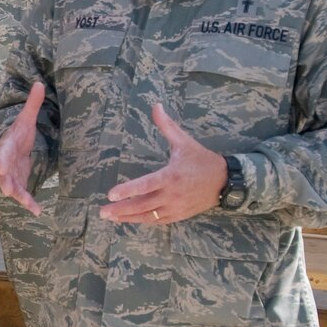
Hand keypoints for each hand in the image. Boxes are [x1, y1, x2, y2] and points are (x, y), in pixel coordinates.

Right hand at [0, 81, 45, 214]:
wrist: (15, 145)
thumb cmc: (19, 132)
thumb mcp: (26, 118)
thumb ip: (33, 103)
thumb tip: (40, 83)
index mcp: (6, 146)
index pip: (2, 153)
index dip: (2, 160)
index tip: (2, 167)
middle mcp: (5, 163)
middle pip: (3, 174)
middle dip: (6, 182)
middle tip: (9, 191)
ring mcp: (11, 175)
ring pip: (12, 187)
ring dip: (19, 196)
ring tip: (28, 205)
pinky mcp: (18, 183)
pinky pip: (22, 194)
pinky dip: (29, 202)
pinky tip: (38, 211)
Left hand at [100, 103, 229, 225]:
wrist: (224, 181)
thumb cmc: (201, 160)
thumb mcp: (184, 141)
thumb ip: (167, 126)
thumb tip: (156, 106)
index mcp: (171, 176)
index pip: (145, 185)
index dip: (128, 190)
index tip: (111, 194)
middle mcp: (172, 194)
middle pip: (142, 204)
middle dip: (121, 209)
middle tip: (102, 211)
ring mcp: (175, 207)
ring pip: (148, 216)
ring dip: (128, 217)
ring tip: (110, 217)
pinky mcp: (179, 215)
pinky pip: (157, 221)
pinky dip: (142, 220)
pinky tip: (129, 219)